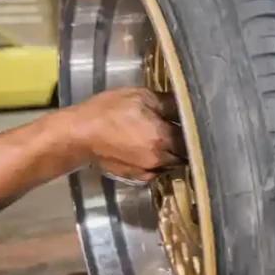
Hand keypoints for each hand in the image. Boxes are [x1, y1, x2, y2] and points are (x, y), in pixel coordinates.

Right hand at [67, 87, 184, 182]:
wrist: (79, 134)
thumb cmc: (108, 111)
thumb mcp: (141, 97)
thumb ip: (169, 103)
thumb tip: (187, 105)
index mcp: (162, 138)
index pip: (192, 137)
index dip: (195, 129)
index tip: (195, 121)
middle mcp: (159, 159)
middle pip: (185, 154)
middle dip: (186, 143)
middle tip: (180, 129)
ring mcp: (148, 172)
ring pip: (172, 164)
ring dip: (173, 154)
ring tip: (165, 139)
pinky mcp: (137, 178)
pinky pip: (158, 171)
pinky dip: (159, 162)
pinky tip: (151, 150)